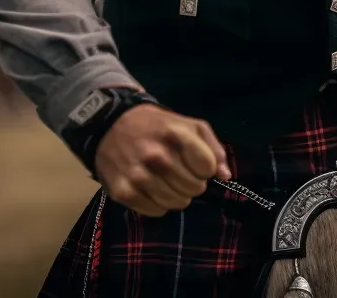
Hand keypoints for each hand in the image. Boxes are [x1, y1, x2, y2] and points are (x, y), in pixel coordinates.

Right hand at [95, 103, 231, 216]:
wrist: (111, 124)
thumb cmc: (157, 126)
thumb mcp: (189, 125)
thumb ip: (213, 147)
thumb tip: (225, 176)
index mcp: (177, 135)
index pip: (207, 168)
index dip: (204, 167)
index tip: (195, 162)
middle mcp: (157, 156)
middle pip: (194, 189)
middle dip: (192, 182)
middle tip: (179, 171)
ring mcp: (139, 176)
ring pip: (177, 203)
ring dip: (176, 194)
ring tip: (166, 180)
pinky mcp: (123, 192)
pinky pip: (156, 211)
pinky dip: (158, 203)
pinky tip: (151, 187)